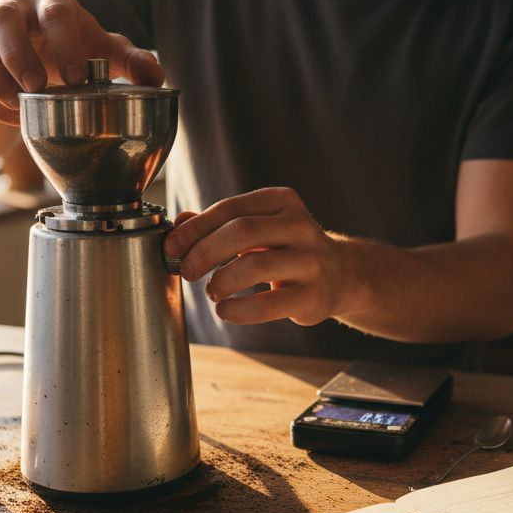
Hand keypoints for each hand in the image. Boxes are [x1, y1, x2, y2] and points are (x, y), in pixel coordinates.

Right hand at [0, 0, 163, 124]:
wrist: (30, 55)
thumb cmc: (73, 48)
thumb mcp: (104, 52)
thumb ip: (132, 62)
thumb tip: (155, 78)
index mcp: (53, 1)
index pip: (56, 11)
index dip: (64, 43)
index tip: (76, 78)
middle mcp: (14, 7)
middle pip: (4, 19)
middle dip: (19, 56)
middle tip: (38, 89)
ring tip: (20, 108)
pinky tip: (10, 117)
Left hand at [164, 188, 352, 326]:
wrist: (341, 275)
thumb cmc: (288, 249)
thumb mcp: (257, 228)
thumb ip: (218, 224)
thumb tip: (178, 224)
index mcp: (282, 201)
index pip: (230, 208)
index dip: (196, 228)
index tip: (172, 247)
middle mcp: (300, 225)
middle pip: (242, 231)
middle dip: (204, 252)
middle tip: (185, 271)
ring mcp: (310, 260)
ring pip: (255, 265)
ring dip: (221, 281)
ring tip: (212, 292)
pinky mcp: (313, 295)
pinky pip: (270, 303)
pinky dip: (240, 309)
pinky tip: (224, 310)